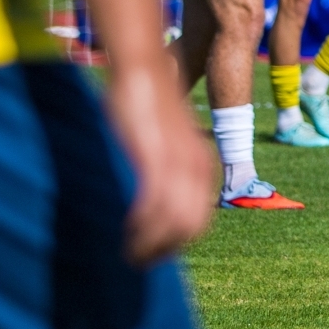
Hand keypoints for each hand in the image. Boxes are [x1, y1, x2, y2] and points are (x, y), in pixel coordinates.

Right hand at [105, 53, 213, 262]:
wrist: (143, 67)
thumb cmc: (146, 101)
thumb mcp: (165, 139)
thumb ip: (164, 165)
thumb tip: (149, 192)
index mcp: (202, 165)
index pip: (199, 221)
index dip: (175, 242)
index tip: (151, 252)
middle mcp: (197, 167)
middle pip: (191, 229)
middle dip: (164, 251)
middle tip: (137, 261)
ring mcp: (179, 163)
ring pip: (174, 224)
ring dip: (150, 246)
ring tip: (129, 255)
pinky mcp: (156, 158)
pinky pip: (155, 207)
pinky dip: (142, 228)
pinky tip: (126, 232)